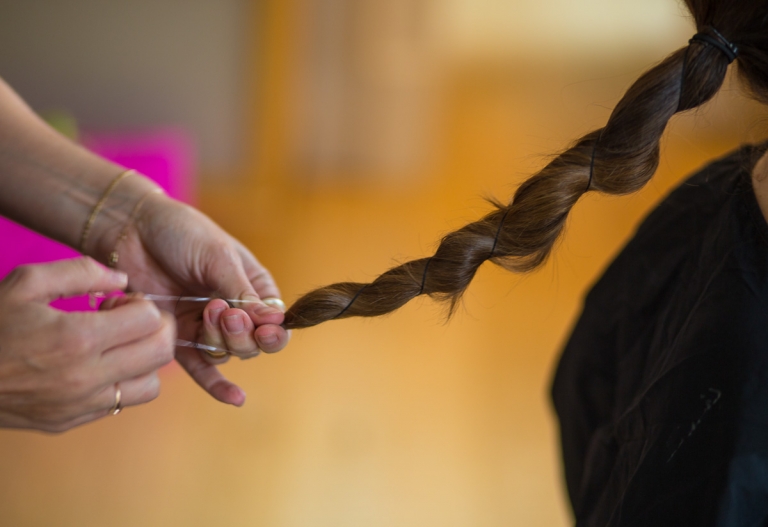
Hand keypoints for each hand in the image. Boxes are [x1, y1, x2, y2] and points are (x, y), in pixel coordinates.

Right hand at [0, 258, 174, 431]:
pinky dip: (123, 382)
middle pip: (161, 352)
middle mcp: (86, 376)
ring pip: (151, 384)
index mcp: (76, 338)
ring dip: (144, 360)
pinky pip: (122, 404)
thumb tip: (123, 279)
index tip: (117, 301)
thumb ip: (80, 272)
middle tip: (127, 320)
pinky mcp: (72, 421)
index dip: (140, 303)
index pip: (150, 319)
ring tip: (116, 345)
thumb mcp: (25, 283)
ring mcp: (81, 404)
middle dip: (155, 328)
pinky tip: (98, 365)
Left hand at [105, 192, 289, 406]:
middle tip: (219, 309)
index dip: (271, 331)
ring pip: (224, 354)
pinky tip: (235, 399)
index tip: (260, 326)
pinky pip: (199, 367)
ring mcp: (204, 325)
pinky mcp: (176, 337)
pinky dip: (216, 384)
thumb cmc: (181, 232)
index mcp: (252, 286)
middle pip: (250, 344)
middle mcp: (232, 309)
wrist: (131, 228)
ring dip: (218, 340)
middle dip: (239, 333)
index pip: (274, 321)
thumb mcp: (218, 256)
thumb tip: (274, 322)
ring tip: (205, 312)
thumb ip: (242, 292)